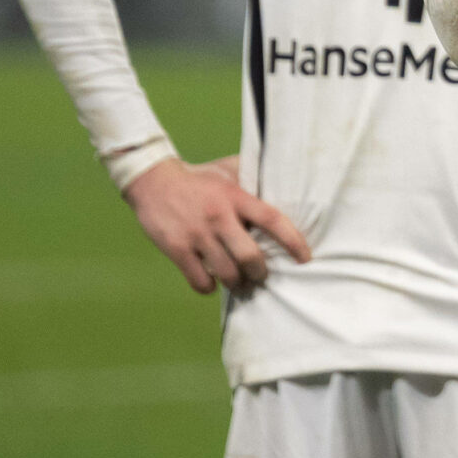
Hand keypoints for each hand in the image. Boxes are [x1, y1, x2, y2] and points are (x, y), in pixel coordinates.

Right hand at [122, 155, 311, 293]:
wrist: (153, 181)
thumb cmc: (199, 177)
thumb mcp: (229, 170)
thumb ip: (254, 177)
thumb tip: (284, 180)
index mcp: (236, 197)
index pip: (272, 220)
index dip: (292, 241)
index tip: (305, 258)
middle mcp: (219, 217)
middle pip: (250, 257)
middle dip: (260, 273)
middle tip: (262, 276)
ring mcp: (197, 235)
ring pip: (226, 273)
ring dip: (237, 284)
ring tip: (240, 284)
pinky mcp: (176, 249)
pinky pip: (199, 280)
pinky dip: (209, 287)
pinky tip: (212, 282)